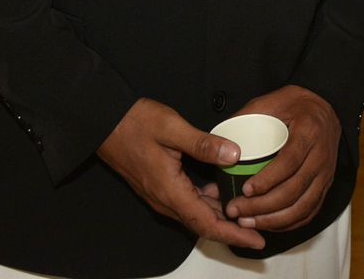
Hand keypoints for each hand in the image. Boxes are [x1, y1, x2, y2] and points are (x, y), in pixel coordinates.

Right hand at [96, 98, 263, 249]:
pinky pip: (188, 203)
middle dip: (232, 230)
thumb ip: (204, 144)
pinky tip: (222, 190)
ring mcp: (161, 195)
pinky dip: (208, 203)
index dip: (234, 234)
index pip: (206, 223)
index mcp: (170, 190)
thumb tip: (234, 156)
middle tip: (260, 229)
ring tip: (247, 213)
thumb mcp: (171, 128)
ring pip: (196, 214)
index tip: (256, 240)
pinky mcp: (160, 187)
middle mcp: (165, 199)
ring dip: (221, 217)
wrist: (104, 122)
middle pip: (203, 224)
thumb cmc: (134, 123)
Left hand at [225, 85, 340, 232]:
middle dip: (263, 206)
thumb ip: (246, 117)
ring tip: (248, 222)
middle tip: (237, 210)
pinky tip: (268, 224)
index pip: (290, 161)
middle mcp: (321, 156)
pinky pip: (310, 211)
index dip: (268, 179)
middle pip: (294, 189)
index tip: (245, 189)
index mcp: (308, 132)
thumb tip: (218, 138)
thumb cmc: (295, 104)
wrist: (326, 106)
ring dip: (274, 219)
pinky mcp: (326, 185)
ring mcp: (325, 173)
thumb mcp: (271, 102)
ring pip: (303, 206)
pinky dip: (289, 223)